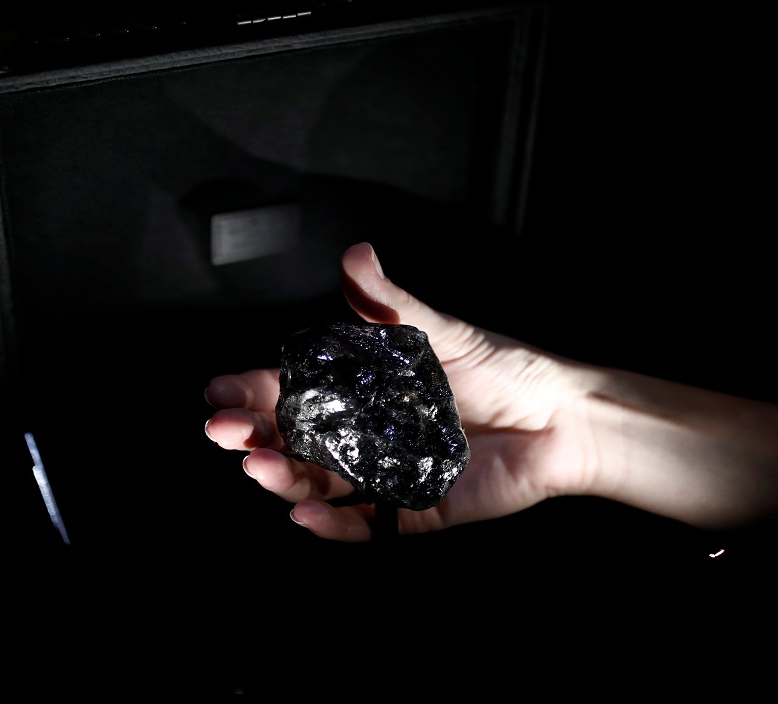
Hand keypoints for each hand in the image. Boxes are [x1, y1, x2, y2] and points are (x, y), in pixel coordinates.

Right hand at [204, 242, 595, 540]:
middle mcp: (365, 436)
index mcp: (361, 392)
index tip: (217, 390)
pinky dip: (332, 524)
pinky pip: (366, 524)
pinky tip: (303, 514)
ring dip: (281, 479)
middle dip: (251, 437)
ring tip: (257, 467)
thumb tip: (355, 255)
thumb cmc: (502, 369)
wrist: (560, 416)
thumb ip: (388, 301)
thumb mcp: (438, 330)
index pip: (290, 392)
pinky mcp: (415, 511)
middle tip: (223, 431)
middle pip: (292, 442)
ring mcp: (385, 476)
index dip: (250, 391)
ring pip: (317, 485)